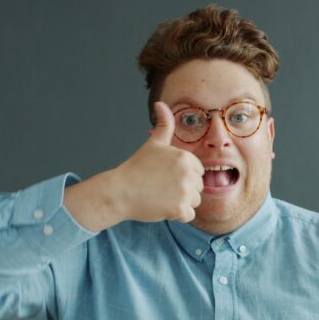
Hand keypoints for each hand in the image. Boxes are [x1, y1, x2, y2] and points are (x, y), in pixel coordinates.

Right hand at [110, 101, 203, 222]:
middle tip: (161, 187)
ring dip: (181, 203)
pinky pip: (189, 216)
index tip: (165, 176)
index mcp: (186, 157)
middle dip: (183, 190)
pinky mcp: (180, 209)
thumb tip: (160, 104)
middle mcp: (188, 173)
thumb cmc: (136, 168)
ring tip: (162, 196)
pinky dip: (177, 215)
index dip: (182, 176)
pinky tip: (163, 207)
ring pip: (195, 201)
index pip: (198, 171)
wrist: (120, 191)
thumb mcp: (153, 144)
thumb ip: (163, 125)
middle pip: (198, 187)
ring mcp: (185, 192)